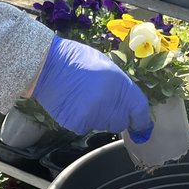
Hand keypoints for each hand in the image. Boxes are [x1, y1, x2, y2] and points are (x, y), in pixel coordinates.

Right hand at [31, 36, 152, 140]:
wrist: (46, 65)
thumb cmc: (77, 60)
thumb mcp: (107, 67)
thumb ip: (120, 87)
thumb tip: (128, 106)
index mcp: (120, 84)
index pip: (139, 110)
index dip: (142, 121)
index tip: (142, 128)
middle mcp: (110, 102)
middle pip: (122, 122)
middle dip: (117, 116)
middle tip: (103, 102)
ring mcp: (93, 115)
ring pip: (104, 125)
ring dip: (99, 117)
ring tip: (84, 99)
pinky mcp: (78, 124)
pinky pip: (86, 127)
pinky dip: (82, 120)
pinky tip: (74, 104)